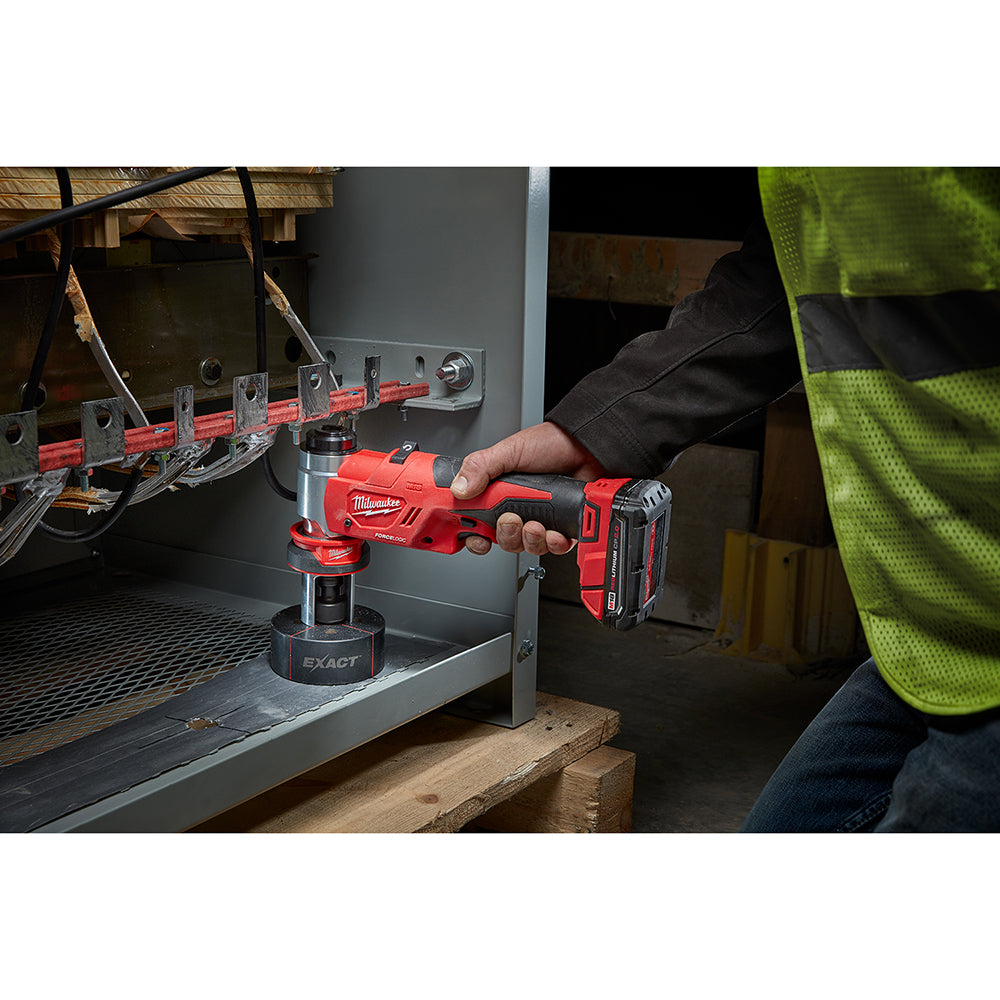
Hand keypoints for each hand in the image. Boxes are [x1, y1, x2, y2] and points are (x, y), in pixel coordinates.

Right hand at [449, 421, 607, 555]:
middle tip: (510, 520)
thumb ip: (481, 467)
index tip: (474, 535)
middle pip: (501, 539)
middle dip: (505, 536)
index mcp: (498, 493)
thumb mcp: (509, 451)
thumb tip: (460, 488)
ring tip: (535, 524)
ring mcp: (539, 518)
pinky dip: (553, 544)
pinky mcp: (562, 526)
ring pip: (526, 546)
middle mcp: (517, 508)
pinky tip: (554, 532)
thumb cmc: (549, 443)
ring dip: (529, 540)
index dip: (472, 533)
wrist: (586, 446)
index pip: (476, 521)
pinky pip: (553, 547)